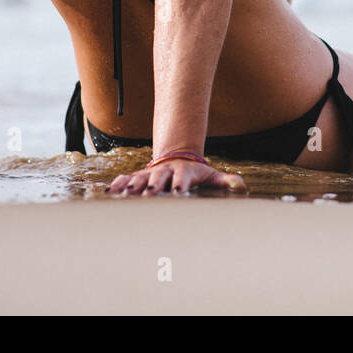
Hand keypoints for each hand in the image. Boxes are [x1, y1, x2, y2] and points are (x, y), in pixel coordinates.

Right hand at [107, 156, 247, 195]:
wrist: (179, 158)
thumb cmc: (197, 173)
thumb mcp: (212, 176)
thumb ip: (226, 181)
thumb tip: (242, 186)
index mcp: (184, 172)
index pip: (182, 178)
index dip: (180, 184)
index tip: (178, 192)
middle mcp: (166, 171)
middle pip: (159, 177)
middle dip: (154, 185)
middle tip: (147, 193)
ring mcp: (151, 173)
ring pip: (141, 177)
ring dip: (134, 185)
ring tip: (126, 194)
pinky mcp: (139, 176)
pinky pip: (127, 178)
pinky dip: (119, 183)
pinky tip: (110, 191)